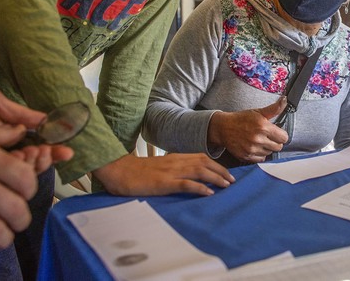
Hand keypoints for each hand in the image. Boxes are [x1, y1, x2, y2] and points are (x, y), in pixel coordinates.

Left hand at [0, 78, 73, 172]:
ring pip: (16, 174)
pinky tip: (18, 163)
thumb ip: (19, 114)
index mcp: (4, 133)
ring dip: (30, 167)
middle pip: (28, 163)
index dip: (50, 150)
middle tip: (44, 153)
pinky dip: (11, 175)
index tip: (65, 151)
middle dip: (42, 160)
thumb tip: (49, 121)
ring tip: (34, 155)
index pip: (34, 145)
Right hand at [92, 153, 236, 195]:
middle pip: (204, 162)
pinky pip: (185, 184)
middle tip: (233, 181)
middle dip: (221, 171)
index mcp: (174, 157)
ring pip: (199, 171)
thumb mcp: (158, 167)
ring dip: (215, 178)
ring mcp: (170, 172)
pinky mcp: (163, 183)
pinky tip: (208, 193)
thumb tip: (187, 176)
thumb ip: (172, 168)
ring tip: (226, 186)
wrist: (117, 170)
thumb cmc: (136, 172)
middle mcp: (175, 162)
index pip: (201, 157)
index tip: (227, 173)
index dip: (216, 164)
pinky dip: (199, 188)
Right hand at [207, 98, 288, 162]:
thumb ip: (274, 109)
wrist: (223, 128)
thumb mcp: (258, 112)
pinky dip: (260, 154)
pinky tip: (255, 146)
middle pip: (278, 147)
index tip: (277, 132)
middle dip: (275, 141)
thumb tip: (284, 100)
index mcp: (263, 127)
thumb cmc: (241, 119)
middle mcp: (258, 139)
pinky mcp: (247, 156)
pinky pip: (261, 159)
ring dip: (267, 148)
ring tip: (259, 140)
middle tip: (268, 136)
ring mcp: (252, 149)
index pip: (284, 137)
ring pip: (270, 153)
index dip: (281, 134)